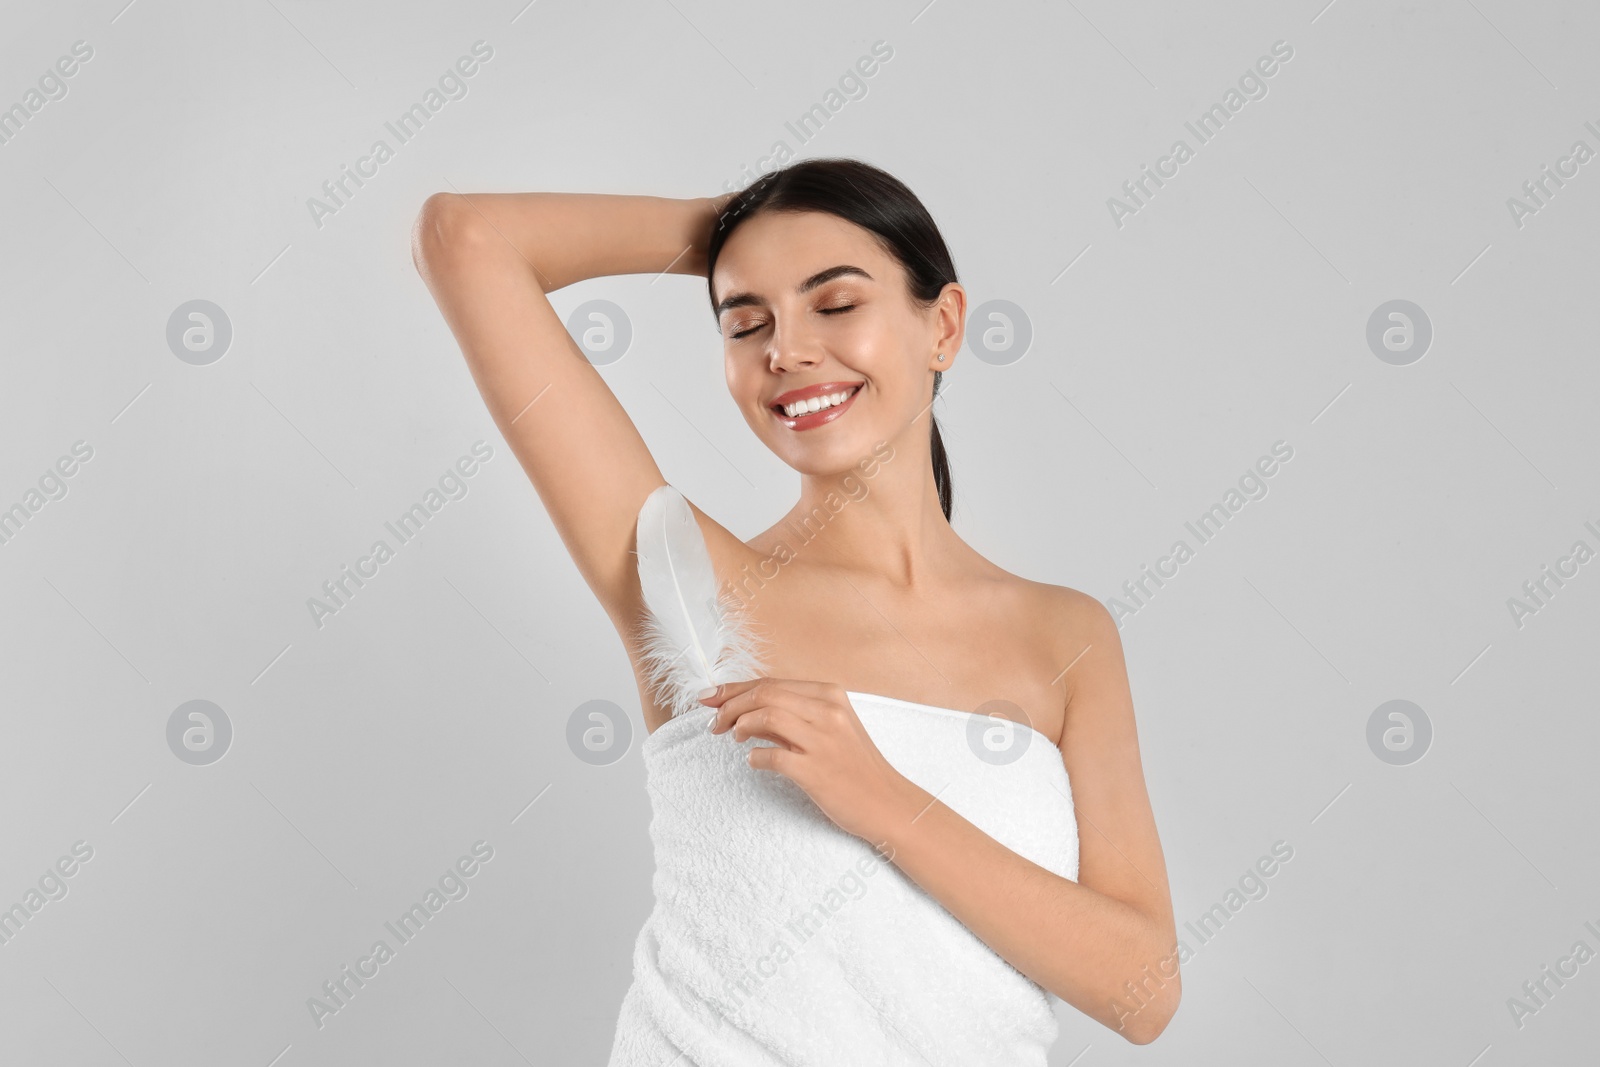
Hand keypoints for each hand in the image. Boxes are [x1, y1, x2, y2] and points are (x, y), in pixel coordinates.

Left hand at [701, 678, 913, 841]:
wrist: (888, 803)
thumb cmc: (856, 767)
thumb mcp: (830, 729)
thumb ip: (792, 717)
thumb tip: (746, 711)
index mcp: (830, 695)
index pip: (771, 683)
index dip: (735, 688)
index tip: (710, 696)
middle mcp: (828, 712)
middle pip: (764, 693)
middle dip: (729, 704)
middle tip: (713, 721)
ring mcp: (823, 740)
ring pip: (765, 715)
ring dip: (739, 724)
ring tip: (732, 737)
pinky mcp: (816, 771)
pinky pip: (771, 756)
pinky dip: (755, 756)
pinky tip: (753, 761)